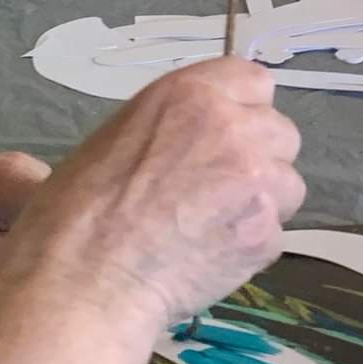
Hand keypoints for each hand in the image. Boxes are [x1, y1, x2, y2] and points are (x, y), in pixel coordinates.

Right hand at [0, 59, 304, 335]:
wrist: (85, 282)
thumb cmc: (74, 213)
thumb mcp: (110, 141)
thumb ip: (160, 131)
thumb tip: (132, 151)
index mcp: (191, 94)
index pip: (254, 81)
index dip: (243, 109)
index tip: (225, 135)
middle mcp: (233, 127)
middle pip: (280, 132)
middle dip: (258, 157)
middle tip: (219, 188)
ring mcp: (255, 181)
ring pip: (287, 183)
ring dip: (261, 202)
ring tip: (215, 228)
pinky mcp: (265, 234)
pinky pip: (274, 235)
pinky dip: (249, 248)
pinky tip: (210, 260)